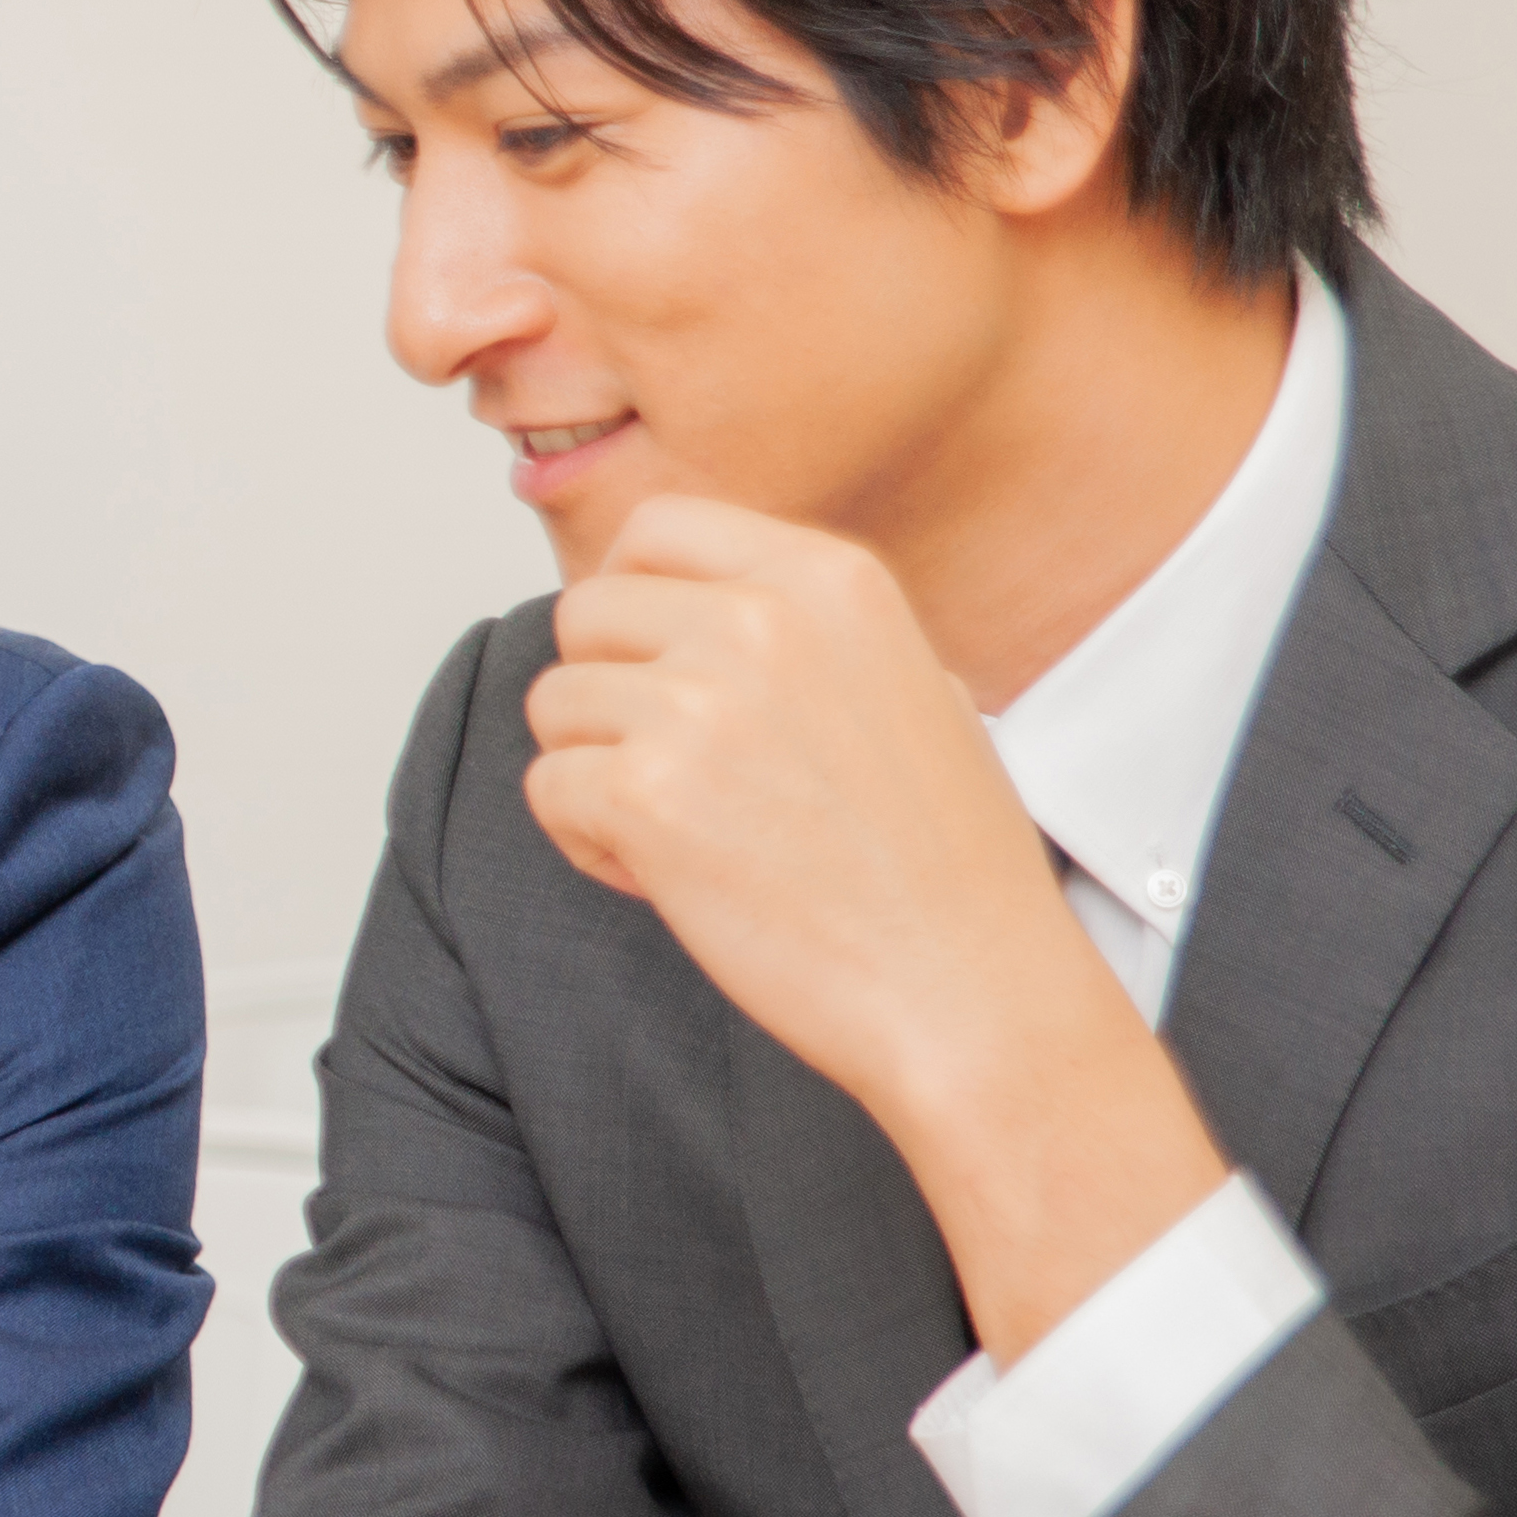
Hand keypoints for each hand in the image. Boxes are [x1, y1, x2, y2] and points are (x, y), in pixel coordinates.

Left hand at [519, 498, 1222, 1353]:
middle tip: (674, 769)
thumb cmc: (945, 863)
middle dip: (608, 691)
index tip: (646, 657)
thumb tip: (695, 601)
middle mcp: (758, 622)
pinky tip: (667, 876)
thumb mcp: (910, 683)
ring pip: (555, 703)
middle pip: (586, 612)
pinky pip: (547, 788)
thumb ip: (803, 626)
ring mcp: (697, 705)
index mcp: (828, 579)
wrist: (969, 989)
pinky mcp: (646, 795)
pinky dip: (586, 840)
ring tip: (686, 832)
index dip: (632, 595)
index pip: (656, 527)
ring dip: (596, 770)